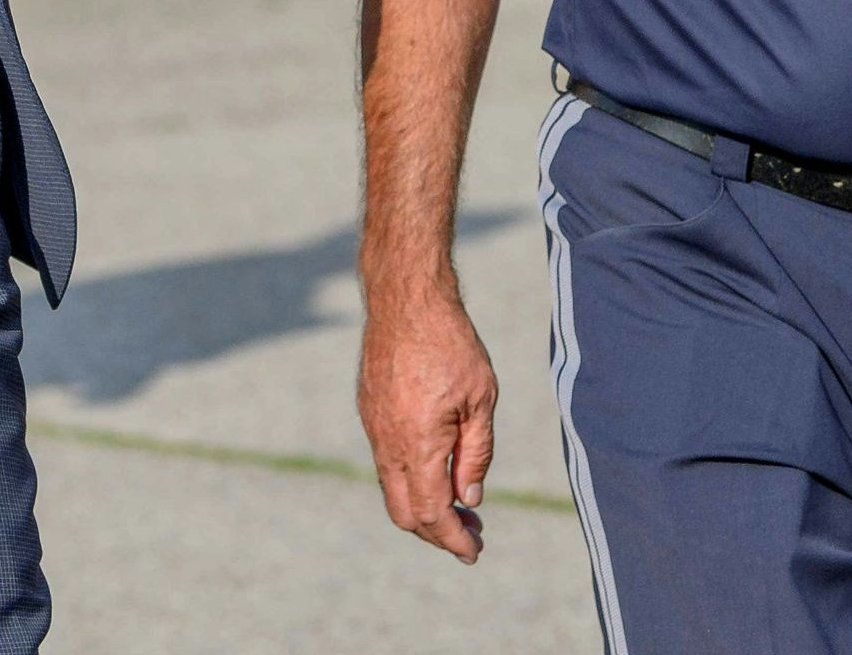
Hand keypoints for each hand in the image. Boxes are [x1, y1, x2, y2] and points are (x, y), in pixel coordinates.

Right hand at [358, 288, 496, 562]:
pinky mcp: (370, 412)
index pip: (433, 513)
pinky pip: (386, 462)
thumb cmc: (451, 344)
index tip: (474, 553)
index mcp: (418, 443)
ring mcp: (374, 427)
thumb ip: (476, 454)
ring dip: (424, 506)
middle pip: (405, 513)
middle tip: (471, 535)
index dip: (454, 540)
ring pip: (392, 489)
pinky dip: (411, 480)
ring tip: (461, 505)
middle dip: (437, 533)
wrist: (405, 299)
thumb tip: (470, 499)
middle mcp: (388, 442)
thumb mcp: (481, 400)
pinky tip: (438, 469)